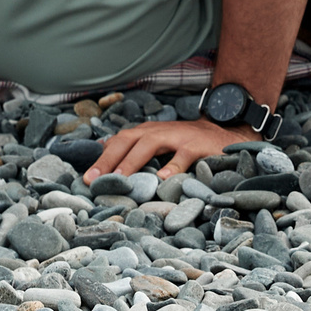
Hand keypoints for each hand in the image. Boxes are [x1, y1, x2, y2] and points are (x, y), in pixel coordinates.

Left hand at [84, 117, 258, 184]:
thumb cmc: (187, 142)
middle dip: (109, 160)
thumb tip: (102, 150)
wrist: (224, 133)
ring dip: (132, 161)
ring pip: (149, 144)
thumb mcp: (158, 141)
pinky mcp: (197, 144)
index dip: (101, 159)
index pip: (118, 142)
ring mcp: (178, 136)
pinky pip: (182, 155)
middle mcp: (158, 130)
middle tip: (94, 180)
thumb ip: (134, 146)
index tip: (87, 179)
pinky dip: (172, 166)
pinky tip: (163, 179)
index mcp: (147, 132)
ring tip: (119, 178)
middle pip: (127, 140)